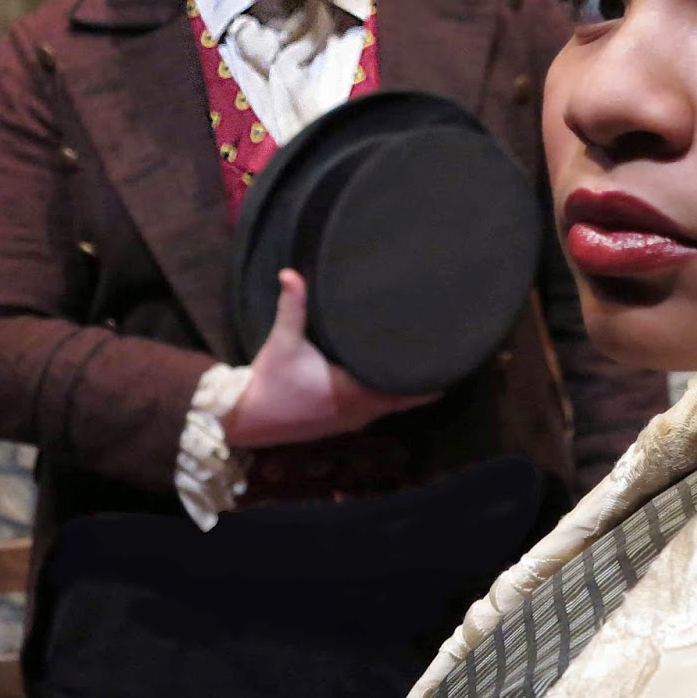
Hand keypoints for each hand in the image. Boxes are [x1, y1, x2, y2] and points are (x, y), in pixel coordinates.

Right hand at [222, 269, 439, 447]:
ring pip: (391, 406)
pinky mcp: (341, 425)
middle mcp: (359, 412)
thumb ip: (293, 307)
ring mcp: (352, 422)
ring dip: (405, 389)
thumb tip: (290, 272)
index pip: (405, 391)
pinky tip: (393, 380)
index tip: (450, 361)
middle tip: (444, 355)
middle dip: (422, 379)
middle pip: (405, 398)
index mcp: (354, 393)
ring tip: (426, 365)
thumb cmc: (269, 379)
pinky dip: (388, 397)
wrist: (246, 418)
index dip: (429, 378)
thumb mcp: (283, 340)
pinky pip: (377, 411)